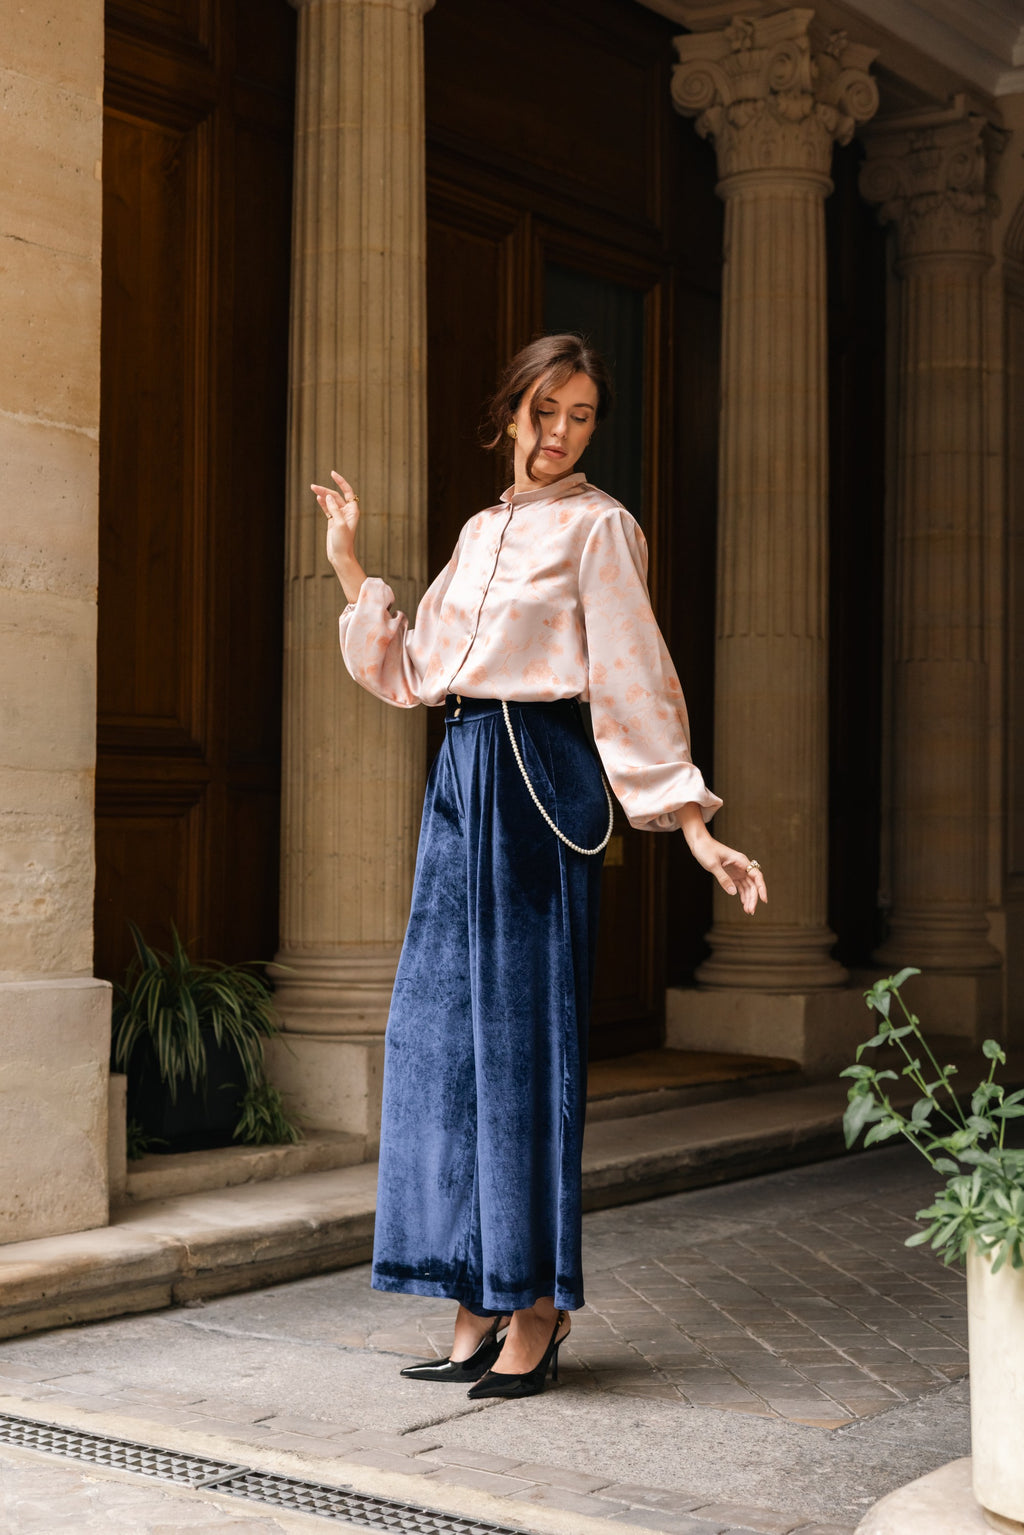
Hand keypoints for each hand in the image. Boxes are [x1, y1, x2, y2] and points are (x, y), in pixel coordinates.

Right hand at [311, 470, 366, 601]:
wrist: (340, 555)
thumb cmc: (343, 541)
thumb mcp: (339, 523)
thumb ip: (334, 509)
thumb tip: (329, 495)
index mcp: (353, 511)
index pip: (348, 492)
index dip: (341, 481)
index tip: (332, 473)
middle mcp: (347, 512)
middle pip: (336, 496)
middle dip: (326, 489)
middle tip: (313, 486)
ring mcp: (339, 516)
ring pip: (330, 501)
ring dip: (322, 494)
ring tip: (313, 488)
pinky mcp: (332, 521)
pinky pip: (327, 508)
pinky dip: (322, 502)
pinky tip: (318, 497)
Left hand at [689, 835, 767, 915]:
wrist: (699, 843)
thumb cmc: (706, 850)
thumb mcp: (713, 865)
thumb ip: (723, 878)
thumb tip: (733, 893)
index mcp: (741, 861)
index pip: (756, 876)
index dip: (762, 888)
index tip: (764, 900)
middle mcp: (742, 866)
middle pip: (753, 884)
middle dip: (754, 898)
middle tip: (751, 911)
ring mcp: (737, 870)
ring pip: (748, 886)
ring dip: (749, 898)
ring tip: (748, 911)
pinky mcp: (731, 874)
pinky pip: (740, 886)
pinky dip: (743, 894)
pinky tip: (744, 903)